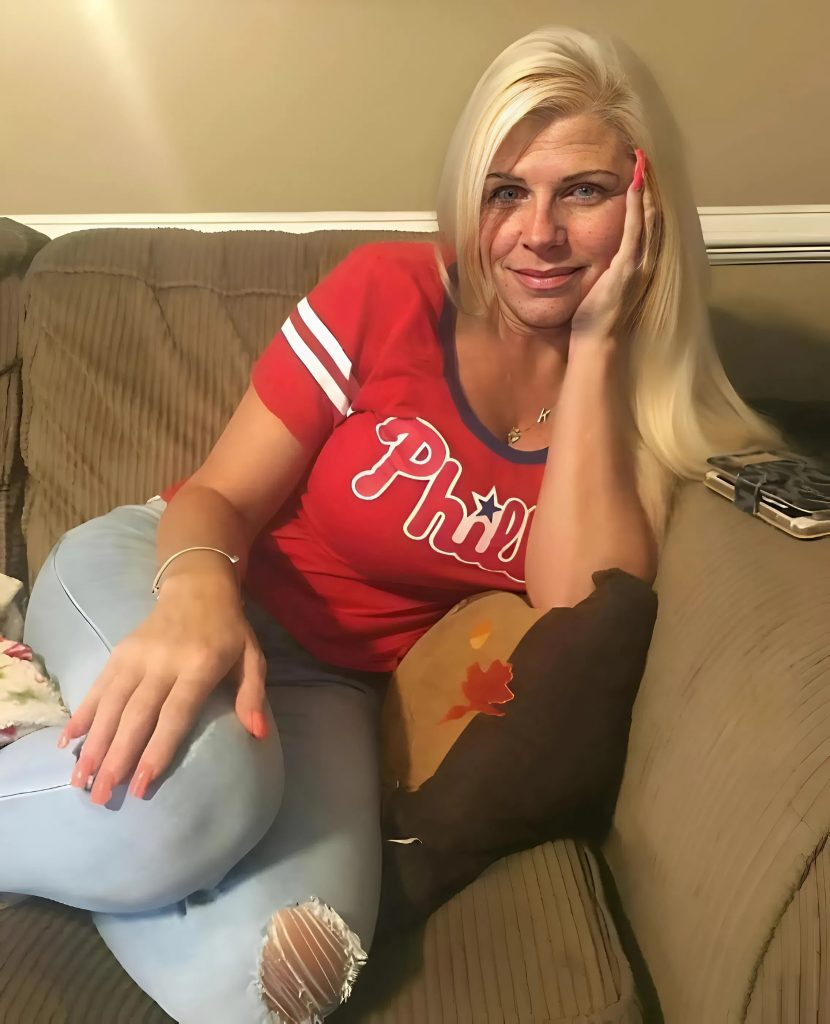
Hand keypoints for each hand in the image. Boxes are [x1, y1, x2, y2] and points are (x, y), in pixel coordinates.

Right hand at [58, 577, 268, 804]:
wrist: (198, 586)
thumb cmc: (228, 630)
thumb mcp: (252, 657)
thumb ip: (252, 695)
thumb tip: (257, 734)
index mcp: (198, 664)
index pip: (175, 713)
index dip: (157, 750)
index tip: (141, 785)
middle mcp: (163, 661)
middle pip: (136, 715)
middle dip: (117, 758)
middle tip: (101, 797)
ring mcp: (137, 656)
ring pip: (111, 704)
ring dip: (93, 744)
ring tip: (81, 780)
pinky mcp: (119, 652)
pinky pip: (98, 686)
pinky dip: (82, 714)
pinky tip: (68, 741)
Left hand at [569, 149, 654, 342]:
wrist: (596, 342)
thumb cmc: (594, 318)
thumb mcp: (601, 285)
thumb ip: (605, 267)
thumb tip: (596, 256)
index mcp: (638, 264)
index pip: (645, 224)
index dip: (645, 199)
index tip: (641, 175)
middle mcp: (644, 262)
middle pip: (652, 216)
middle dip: (649, 187)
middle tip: (645, 159)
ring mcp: (638, 264)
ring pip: (647, 219)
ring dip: (645, 190)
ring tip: (643, 164)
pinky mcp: (626, 268)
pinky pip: (633, 231)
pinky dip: (635, 207)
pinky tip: (634, 187)